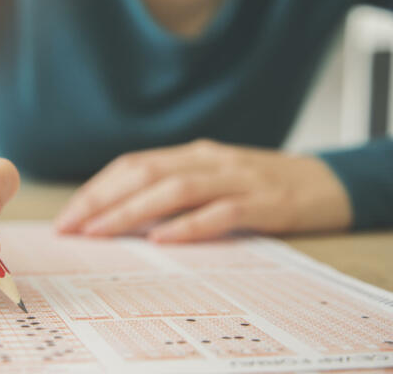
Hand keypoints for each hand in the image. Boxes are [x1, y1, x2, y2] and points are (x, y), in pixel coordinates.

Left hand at [55, 140, 351, 242]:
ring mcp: (237, 178)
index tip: (68, 216)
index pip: (132, 165)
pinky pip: (221, 213)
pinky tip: (161, 240)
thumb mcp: (211, 177)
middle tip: (70, 227)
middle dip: (101, 200)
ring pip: (175, 189)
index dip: (97, 189)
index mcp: (191, 154)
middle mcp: (208, 159)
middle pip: (144, 173)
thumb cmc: (257, 185)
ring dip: (132, 212)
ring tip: (100, 232)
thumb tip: (119, 214)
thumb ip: (172, 188)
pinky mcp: (265, 202)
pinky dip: (188, 226)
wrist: (325, 183)